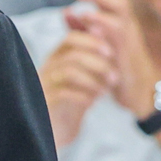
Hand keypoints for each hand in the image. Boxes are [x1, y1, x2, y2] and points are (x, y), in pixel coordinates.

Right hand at [37, 30, 114, 144]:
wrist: (56, 130)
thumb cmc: (71, 100)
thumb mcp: (82, 76)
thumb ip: (91, 55)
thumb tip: (102, 31)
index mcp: (57, 57)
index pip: (71, 38)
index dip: (93, 41)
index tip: (111, 52)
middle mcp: (48, 68)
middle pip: (72, 54)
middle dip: (98, 63)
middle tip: (115, 76)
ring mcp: (45, 85)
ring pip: (70, 72)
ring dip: (93, 80)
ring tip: (106, 91)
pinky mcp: (46, 103)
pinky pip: (64, 93)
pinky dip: (83, 95)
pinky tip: (93, 102)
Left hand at [60, 0, 156, 118]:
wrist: (136, 91)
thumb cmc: (114, 65)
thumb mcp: (94, 42)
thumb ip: (80, 27)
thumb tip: (65, 11)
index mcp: (122, 17)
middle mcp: (129, 21)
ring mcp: (131, 33)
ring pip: (121, 5)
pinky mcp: (128, 48)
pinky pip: (118, 29)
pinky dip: (101, 20)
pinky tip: (85, 16)